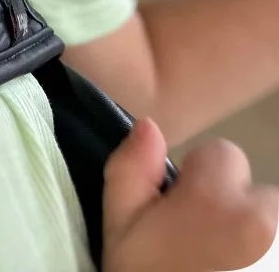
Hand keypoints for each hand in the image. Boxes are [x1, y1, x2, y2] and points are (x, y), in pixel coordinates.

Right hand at [102, 118, 277, 271]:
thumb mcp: (121, 239)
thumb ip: (130, 173)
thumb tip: (150, 127)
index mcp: (218, 198)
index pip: (222, 156)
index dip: (200, 186)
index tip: (187, 222)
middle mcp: (269, 220)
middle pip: (259, 197)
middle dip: (239, 218)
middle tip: (211, 259)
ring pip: (276, 230)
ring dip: (264, 247)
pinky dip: (270, 263)